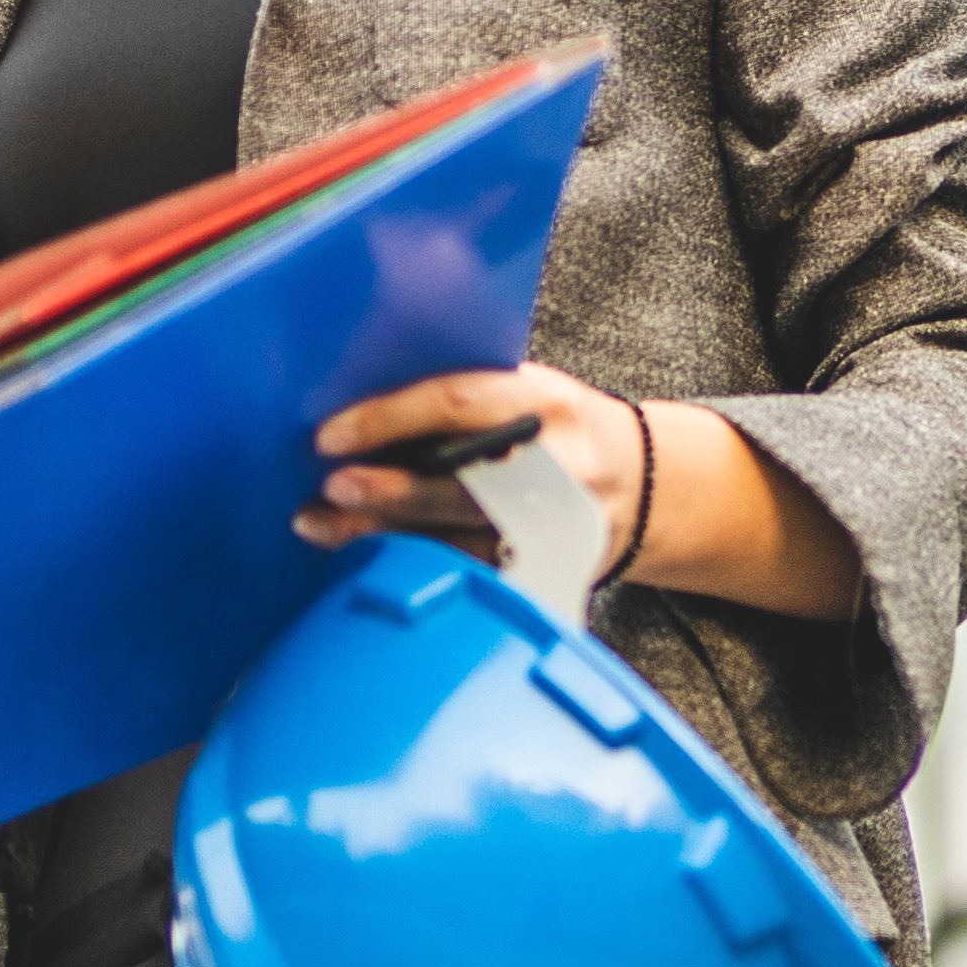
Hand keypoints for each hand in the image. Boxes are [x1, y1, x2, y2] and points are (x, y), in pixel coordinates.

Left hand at [303, 364, 865, 620]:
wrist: (646, 485)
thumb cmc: (563, 427)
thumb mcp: (533, 391)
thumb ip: (468, 396)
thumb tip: (361, 400)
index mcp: (551, 405)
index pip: (461, 403)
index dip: (391, 419)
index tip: (330, 434)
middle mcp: (559, 470)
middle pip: (461, 486)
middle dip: (390, 493)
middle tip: (330, 489)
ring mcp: (557, 531)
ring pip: (455, 541)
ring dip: (379, 536)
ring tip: (320, 524)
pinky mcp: (548, 574)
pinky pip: (468, 575)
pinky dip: (411, 566)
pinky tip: (365, 558)